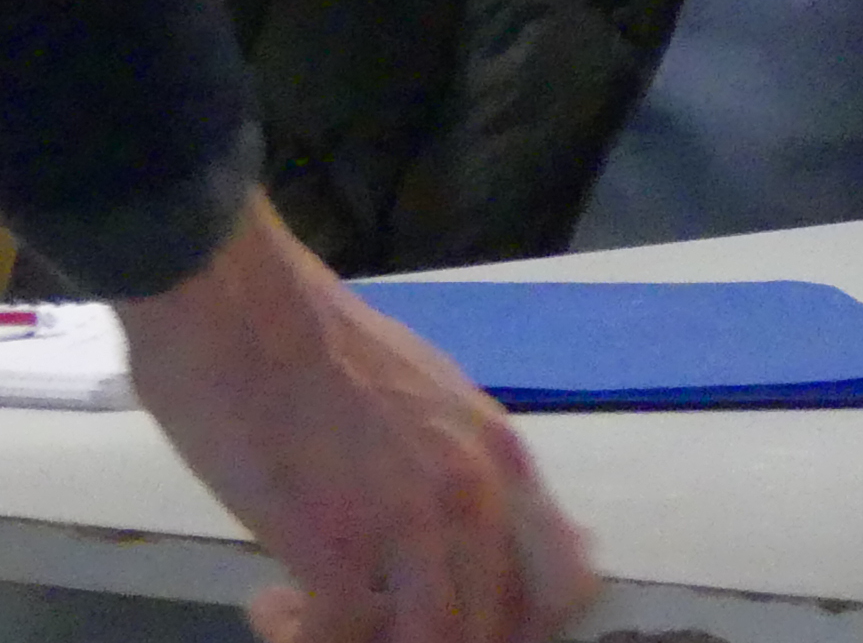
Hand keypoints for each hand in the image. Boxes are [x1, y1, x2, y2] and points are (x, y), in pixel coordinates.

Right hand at [118, 197, 596, 642]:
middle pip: (495, 628)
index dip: (523, 626)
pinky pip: (338, 639)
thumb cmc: (317, 348)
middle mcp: (477, 494)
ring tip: (307, 615)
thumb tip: (480, 531)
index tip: (463, 624)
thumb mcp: (429, 402)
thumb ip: (460, 466)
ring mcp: (413, 522)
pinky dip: (301, 640)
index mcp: (502, 458)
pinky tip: (268, 604)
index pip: (566, 584)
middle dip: (431, 641)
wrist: (243, 307)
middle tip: (368, 623)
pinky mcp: (337, 546)